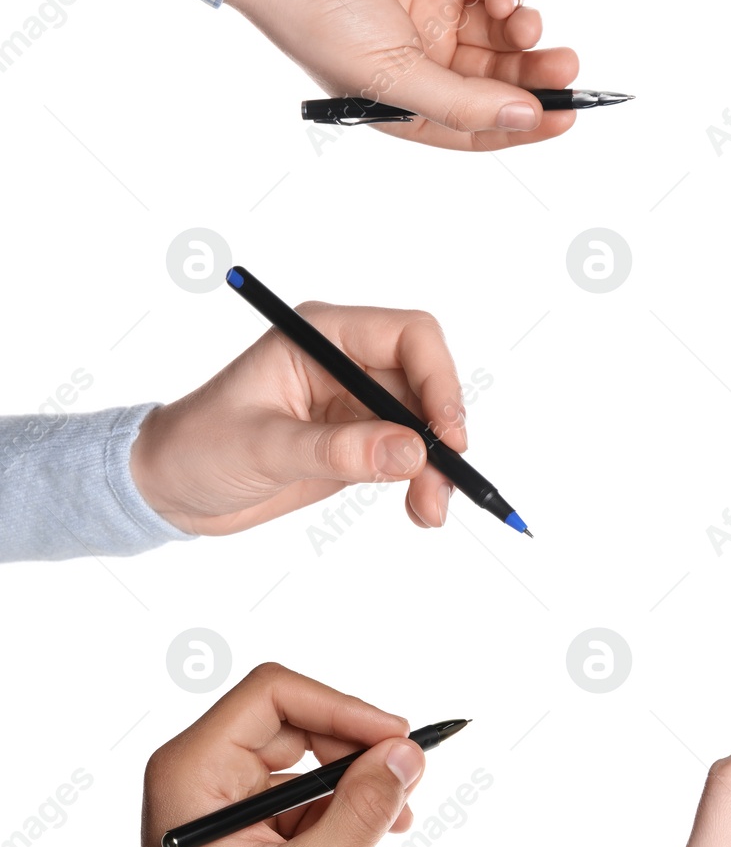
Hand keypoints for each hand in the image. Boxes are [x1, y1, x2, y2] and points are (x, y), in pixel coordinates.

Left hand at [122, 663, 424, 846]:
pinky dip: (344, 804)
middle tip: (407, 781)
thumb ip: (362, 812)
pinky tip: (376, 832)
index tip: (396, 741)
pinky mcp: (243, 821)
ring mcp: (221, 795)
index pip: (274, 695)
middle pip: (296, 717)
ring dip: (356, 779)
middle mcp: (201, 771)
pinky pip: (305, 787)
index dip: (342, 707)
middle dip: (356, 746)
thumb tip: (408, 753)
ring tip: (398, 817)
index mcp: (193, 772)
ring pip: (308, 752)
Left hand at [130, 302, 467, 535]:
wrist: (169, 489)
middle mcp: (347, 363)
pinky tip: (418, 509)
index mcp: (320, 337)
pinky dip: (424, 482)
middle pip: (427, 385)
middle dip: (442, 434)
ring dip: (438, 467)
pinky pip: (412, 457)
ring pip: (425, 426)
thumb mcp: (263, 448)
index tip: (446, 431)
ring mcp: (357, 405)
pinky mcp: (361, 443)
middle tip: (444, 483)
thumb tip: (412, 452)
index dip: (439, 378)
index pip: (408, 336)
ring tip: (428, 510)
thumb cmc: (196, 448)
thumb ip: (338, 449)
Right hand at [226, 0, 579, 150]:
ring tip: (526, 29)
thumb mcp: (392, 78)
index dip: (527, 123)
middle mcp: (427, 60)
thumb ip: (462, 104)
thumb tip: (524, 119)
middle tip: (567, 69)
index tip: (568, 115)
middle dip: (536, 76)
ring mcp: (436, 10)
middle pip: (502, 79)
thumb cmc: (318, 18)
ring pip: (504, 34)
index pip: (482, 125)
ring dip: (525, 34)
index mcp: (408, 101)